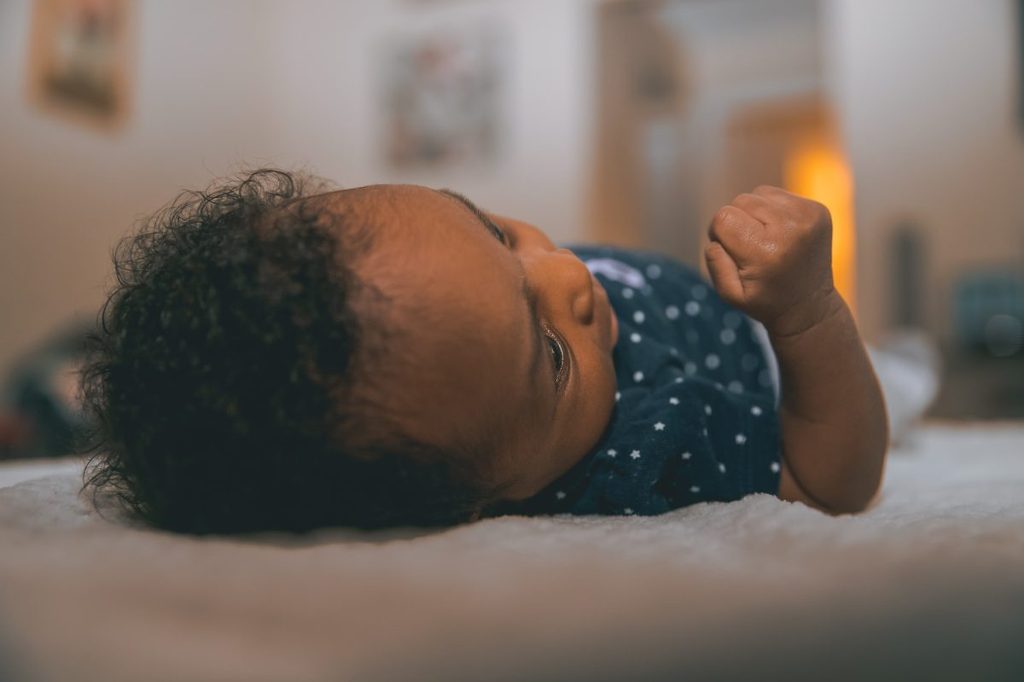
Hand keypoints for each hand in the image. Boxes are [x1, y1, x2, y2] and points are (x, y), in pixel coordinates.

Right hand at [704, 185, 840, 337]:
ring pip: (758, 194)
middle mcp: (791, 228)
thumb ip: (716, 265)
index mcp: (767, 251)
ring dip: (755, 213)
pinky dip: (772, 210)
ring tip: (766, 239)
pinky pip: (778, 196)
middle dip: (737, 221)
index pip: (723, 217)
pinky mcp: (817, 209)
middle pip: (740, 201)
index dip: (718, 233)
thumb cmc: (765, 301)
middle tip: (750, 247)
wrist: (809, 306)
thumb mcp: (731, 295)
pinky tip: (780, 233)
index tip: (731, 251)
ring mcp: (808, 215)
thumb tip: (715, 239)